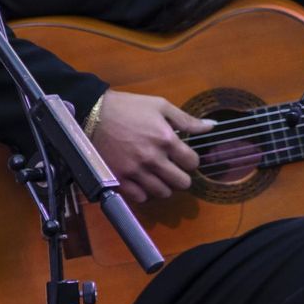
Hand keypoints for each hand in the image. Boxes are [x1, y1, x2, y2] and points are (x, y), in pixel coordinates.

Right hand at [91, 90, 214, 203]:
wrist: (92, 113)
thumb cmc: (128, 107)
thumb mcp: (160, 105)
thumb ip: (186, 119)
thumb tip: (211, 127)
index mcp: (166, 139)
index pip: (192, 162)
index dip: (191, 160)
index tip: (183, 157)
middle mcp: (153, 159)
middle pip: (181, 183)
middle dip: (181, 176)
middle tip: (173, 169)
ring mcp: (135, 171)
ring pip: (163, 193)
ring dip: (164, 186)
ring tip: (158, 176)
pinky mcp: (119, 179)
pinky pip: (141, 198)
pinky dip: (144, 193)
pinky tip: (142, 181)